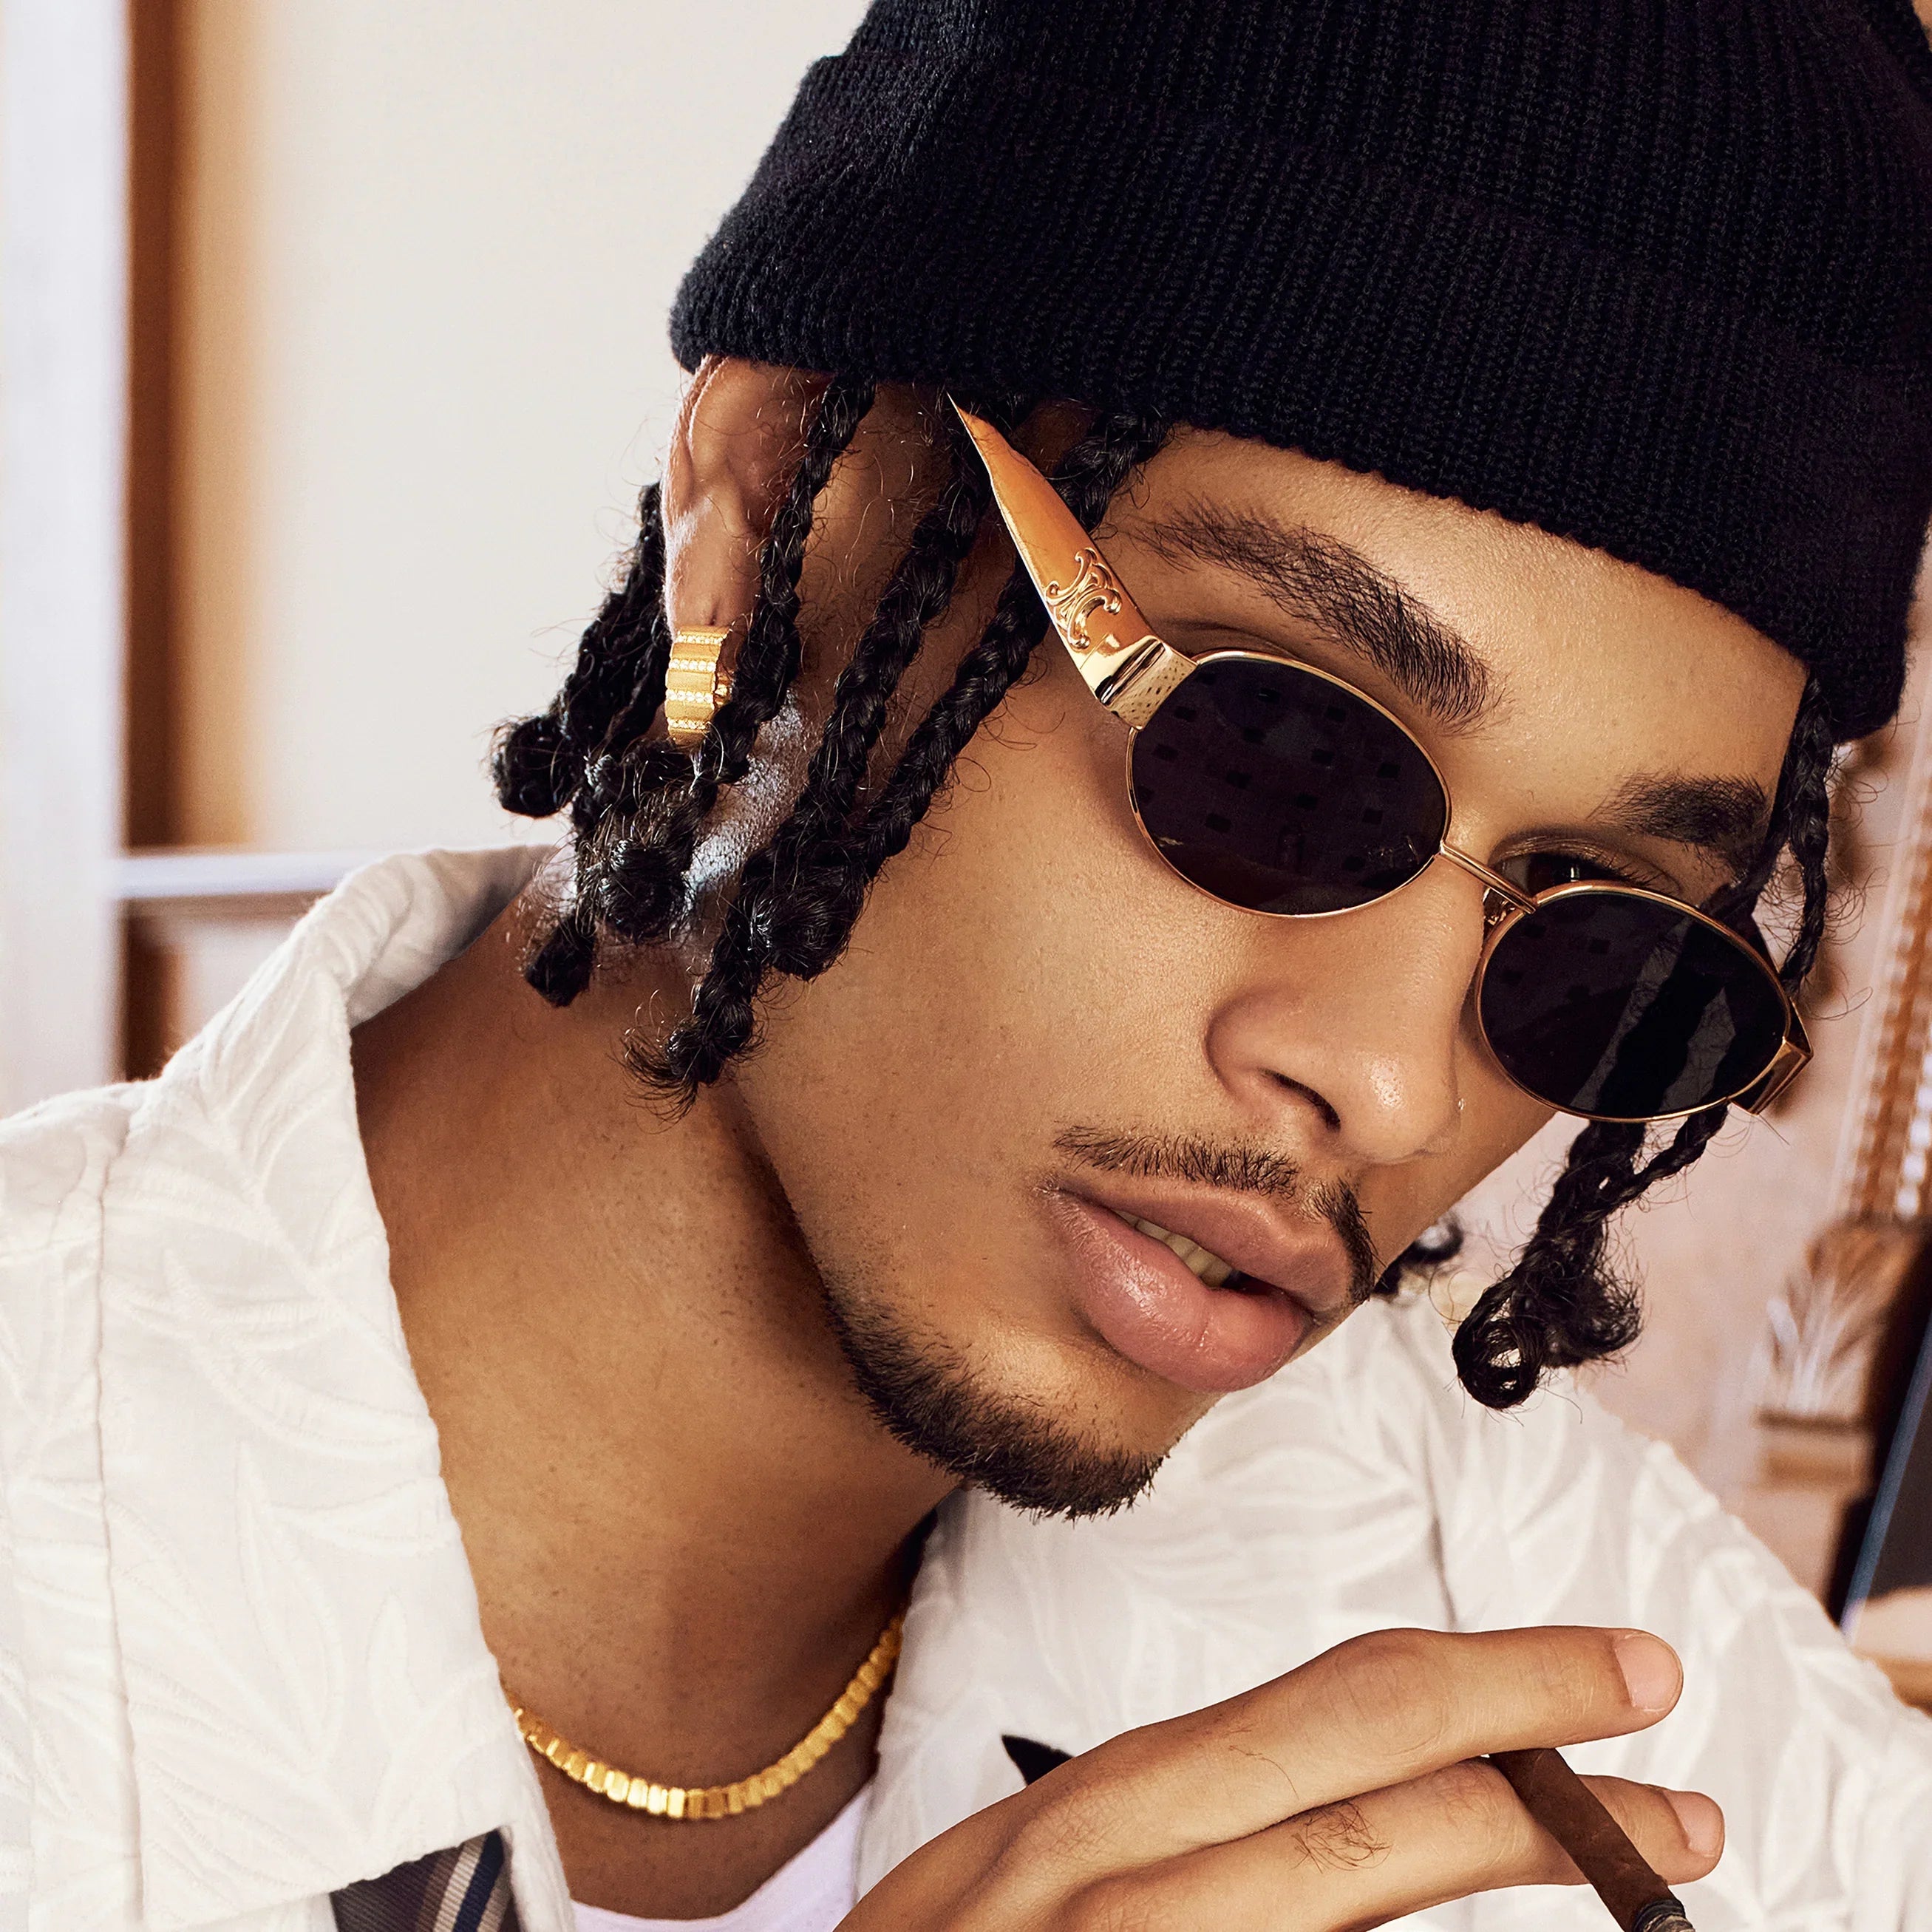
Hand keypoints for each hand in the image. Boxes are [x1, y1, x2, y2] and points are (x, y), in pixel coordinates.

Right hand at [842, 1625, 1721, 1928]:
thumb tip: (1348, 1809)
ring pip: (1337, 1877)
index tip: (1602, 1677)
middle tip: (1674, 1740)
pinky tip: (1458, 1929)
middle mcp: (1085, 1871)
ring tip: (1652, 1845)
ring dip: (1511, 1844)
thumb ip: (1160, 1843)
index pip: (1314, 1710)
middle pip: (1349, 1771)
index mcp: (1078, 1815)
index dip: (1480, 1682)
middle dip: (1536, 1743)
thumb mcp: (1022, 1897)